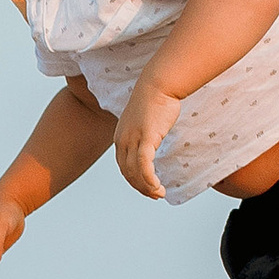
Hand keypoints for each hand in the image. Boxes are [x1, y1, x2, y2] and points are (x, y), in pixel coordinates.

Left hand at [113, 83, 178, 199]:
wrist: (158, 84)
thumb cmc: (155, 100)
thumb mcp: (144, 120)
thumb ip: (144, 133)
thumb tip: (151, 140)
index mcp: (120, 138)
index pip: (123, 167)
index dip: (134, 181)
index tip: (147, 188)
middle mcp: (123, 141)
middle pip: (128, 173)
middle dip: (140, 188)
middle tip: (155, 195)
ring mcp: (132, 140)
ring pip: (135, 172)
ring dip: (146, 187)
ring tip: (159, 194)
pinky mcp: (145, 138)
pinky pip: (144, 165)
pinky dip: (149, 179)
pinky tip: (157, 187)